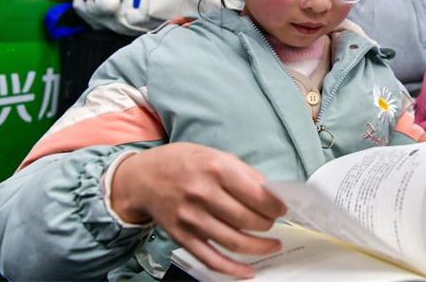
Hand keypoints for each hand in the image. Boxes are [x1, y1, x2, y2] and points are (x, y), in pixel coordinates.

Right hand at [111, 143, 286, 278]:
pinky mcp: (183, 237)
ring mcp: (191, 219)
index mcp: (215, 169)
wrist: (143, 178)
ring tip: (272, 244)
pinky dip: (232, 269)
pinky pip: (211, 259)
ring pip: (234, 242)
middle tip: (274, 223)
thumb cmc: (182, 162)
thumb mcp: (214, 154)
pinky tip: (248, 270)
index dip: (275, 205)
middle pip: (247, 219)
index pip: (256, 194)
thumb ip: (242, 172)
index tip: (283, 208)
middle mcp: (203, 194)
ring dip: (259, 247)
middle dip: (268, 224)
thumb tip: (269, 192)